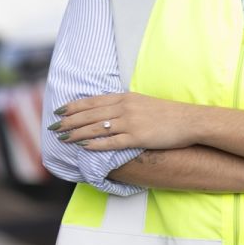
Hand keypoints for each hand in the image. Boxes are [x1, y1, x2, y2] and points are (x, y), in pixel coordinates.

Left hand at [50, 92, 198, 150]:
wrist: (190, 121)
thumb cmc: (168, 113)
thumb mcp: (143, 102)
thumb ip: (124, 105)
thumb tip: (106, 111)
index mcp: (126, 97)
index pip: (93, 101)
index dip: (73, 107)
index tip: (58, 112)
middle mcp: (125, 108)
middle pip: (90, 114)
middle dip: (69, 121)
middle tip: (53, 128)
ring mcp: (131, 123)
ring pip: (96, 128)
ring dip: (77, 133)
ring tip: (63, 139)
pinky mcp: (138, 138)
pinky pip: (111, 142)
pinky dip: (95, 144)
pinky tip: (83, 147)